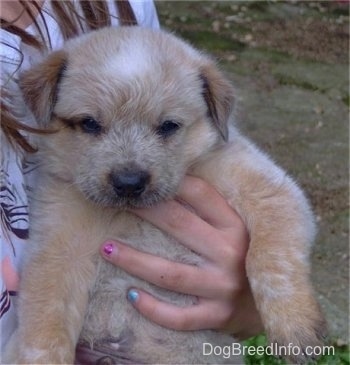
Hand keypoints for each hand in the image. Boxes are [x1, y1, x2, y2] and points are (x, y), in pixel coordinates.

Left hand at [100, 176, 262, 339]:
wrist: (269, 301)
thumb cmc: (246, 256)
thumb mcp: (238, 228)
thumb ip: (213, 208)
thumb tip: (176, 180)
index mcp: (236, 227)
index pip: (200, 194)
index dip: (172, 183)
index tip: (148, 180)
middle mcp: (230, 254)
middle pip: (178, 225)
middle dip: (145, 211)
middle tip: (119, 203)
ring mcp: (223, 288)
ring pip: (169, 273)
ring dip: (133, 260)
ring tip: (106, 248)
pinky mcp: (216, 316)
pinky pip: (178, 316)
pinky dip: (151, 308)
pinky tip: (129, 295)